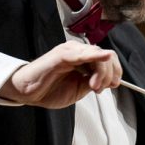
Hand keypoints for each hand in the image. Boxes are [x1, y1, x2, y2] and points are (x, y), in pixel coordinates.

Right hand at [0, 41, 121, 108]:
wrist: (28, 92)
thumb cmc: (51, 89)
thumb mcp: (80, 89)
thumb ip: (96, 82)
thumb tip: (111, 81)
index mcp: (85, 59)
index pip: (109, 59)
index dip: (116, 72)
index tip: (113, 86)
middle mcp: (79, 52)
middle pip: (107, 56)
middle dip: (109, 75)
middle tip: (99, 89)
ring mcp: (70, 52)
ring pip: (97, 55)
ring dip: (101, 72)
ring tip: (93, 86)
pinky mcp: (61, 55)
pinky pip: (81, 53)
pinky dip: (94, 55)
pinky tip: (103, 57)